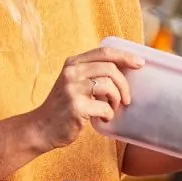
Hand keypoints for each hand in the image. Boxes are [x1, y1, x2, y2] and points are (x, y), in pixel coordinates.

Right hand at [28, 45, 145, 151]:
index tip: (140, 63)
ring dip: (116, 100)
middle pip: (110, 68)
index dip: (125, 56)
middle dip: (124, 84)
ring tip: (112, 109)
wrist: (41, 128)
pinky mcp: (76, 107)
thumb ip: (92, 73)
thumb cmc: (64, 107)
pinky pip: (104, 107)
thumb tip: (126, 69)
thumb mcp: (74, 82)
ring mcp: (72, 89)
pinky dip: (109, 114)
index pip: (104, 52)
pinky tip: (103, 119)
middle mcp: (71, 72)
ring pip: (109, 86)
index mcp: (73, 63)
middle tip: (127, 99)